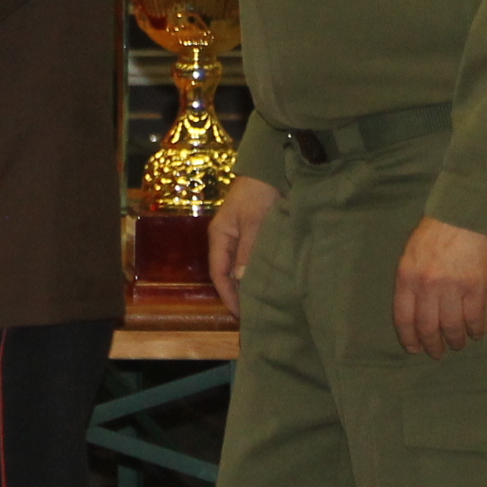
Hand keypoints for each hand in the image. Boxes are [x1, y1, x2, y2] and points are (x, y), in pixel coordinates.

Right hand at [206, 174, 279, 317]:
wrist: (269, 169)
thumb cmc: (258, 194)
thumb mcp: (254, 223)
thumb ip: (247, 251)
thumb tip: (241, 280)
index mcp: (219, 237)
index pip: (218, 273)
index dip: (228, 296)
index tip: (241, 316)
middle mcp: (225, 240)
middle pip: (225, 274)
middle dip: (236, 295)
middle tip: (251, 316)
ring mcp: (237, 237)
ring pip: (237, 268)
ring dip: (245, 285)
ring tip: (259, 303)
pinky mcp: (251, 235)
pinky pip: (249, 260)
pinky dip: (254, 274)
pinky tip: (265, 282)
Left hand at [393, 215, 486, 357]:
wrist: (465, 215)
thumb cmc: (435, 232)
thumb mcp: (411, 254)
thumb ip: (411, 280)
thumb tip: (415, 307)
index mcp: (407, 277)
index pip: (403, 317)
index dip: (409, 337)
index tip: (414, 348)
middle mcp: (427, 286)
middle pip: (427, 327)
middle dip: (432, 345)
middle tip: (437, 353)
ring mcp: (453, 289)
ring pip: (452, 327)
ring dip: (455, 340)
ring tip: (457, 345)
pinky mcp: (477, 289)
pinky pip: (475, 319)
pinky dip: (476, 331)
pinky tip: (476, 334)